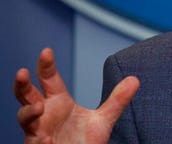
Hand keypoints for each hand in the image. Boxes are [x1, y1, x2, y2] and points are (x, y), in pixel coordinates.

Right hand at [14, 48, 138, 143]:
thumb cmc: (84, 141)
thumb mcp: (103, 120)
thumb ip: (117, 101)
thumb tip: (135, 79)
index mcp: (58, 102)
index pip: (49, 79)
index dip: (46, 65)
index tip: (47, 51)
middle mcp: (45, 114)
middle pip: (26, 95)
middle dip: (22, 84)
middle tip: (23, 72)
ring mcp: (39, 131)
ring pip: (25, 119)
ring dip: (29, 111)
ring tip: (40, 107)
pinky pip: (35, 143)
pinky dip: (40, 141)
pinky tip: (47, 139)